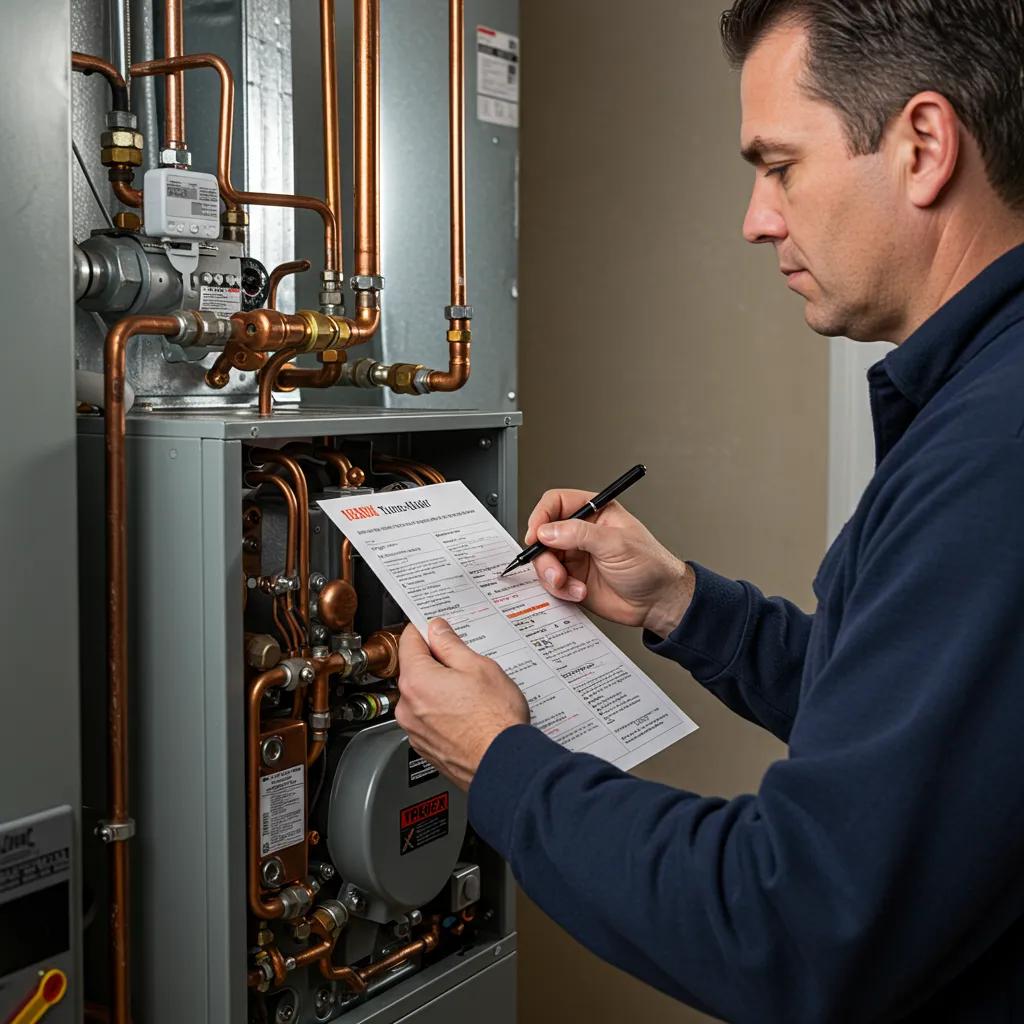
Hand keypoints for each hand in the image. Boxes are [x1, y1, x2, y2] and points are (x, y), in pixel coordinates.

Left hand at [396, 619, 529, 790]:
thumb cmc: (494, 720)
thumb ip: (450, 644)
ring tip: (471, 694)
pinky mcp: (425, 747)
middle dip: (436, 663)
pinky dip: (441, 713)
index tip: (437, 630)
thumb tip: (437, 630)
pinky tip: (467, 714)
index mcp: (416, 681)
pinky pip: (428, 719)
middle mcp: (407, 707)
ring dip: (439, 689)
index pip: (409, 640)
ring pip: (421, 696)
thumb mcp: (478, 667)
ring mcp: (415, 730)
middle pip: (414, 670)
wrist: (503, 764)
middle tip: (465, 665)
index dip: (426, 630)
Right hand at [525, 488, 693, 637]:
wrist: (658, 602)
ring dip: (551, 576)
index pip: (555, 503)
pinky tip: (578, 592)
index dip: (541, 517)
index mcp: (594, 512)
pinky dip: (559, 590)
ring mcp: (574, 556)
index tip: (536, 535)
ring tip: (568, 584)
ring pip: (543, 561)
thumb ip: (580, 534)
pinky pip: (550, 583)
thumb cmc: (650, 566)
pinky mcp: (571, 579)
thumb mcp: (616, 543)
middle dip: (544, 555)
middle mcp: (580, 533)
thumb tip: (547, 531)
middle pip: (543, 534)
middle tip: (554, 570)